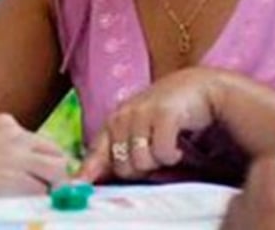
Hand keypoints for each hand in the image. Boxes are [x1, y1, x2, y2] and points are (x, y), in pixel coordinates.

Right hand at [0, 114, 70, 201]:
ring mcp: (18, 155)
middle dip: (55, 174)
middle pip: (57, 154)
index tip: (38, 178)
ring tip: (31, 200)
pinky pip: (43, 191)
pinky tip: (18, 204)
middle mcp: (16, 134)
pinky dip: (38, 201)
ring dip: (51, 188)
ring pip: (57, 172)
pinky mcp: (17, 177)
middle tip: (44, 192)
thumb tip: (30, 173)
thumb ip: (4, 151)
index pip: (41, 142)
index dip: (42, 163)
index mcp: (5, 122)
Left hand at [78, 67, 226, 181]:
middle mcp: (122, 117)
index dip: (87, 172)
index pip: (95, 153)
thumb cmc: (167, 116)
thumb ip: (122, 154)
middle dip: (140, 171)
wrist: (199, 87)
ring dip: (158, 163)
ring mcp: (141, 114)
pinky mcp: (163, 114)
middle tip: (155, 157)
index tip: (75, 186)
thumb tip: (98, 180)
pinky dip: (172, 156)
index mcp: (112, 123)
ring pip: (141, 162)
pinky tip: (178, 146)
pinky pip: (162, 153)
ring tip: (167, 147)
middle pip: (122, 168)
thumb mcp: (140, 132)